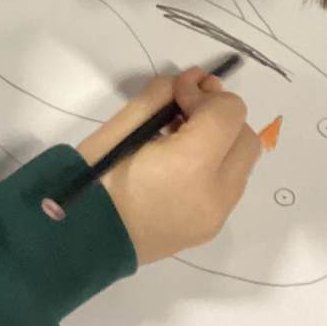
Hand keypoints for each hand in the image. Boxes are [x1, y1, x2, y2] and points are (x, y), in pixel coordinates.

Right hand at [78, 68, 260, 264]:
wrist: (81, 242)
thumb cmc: (93, 182)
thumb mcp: (118, 129)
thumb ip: (158, 98)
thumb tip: (189, 83)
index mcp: (189, 166)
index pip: (227, 113)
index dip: (204, 93)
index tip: (177, 90)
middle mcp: (214, 194)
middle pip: (245, 136)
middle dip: (220, 115)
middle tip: (186, 106)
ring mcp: (216, 216)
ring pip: (243, 162)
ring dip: (221, 140)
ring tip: (182, 134)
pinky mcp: (210, 228)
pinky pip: (229, 185)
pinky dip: (215, 164)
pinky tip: (182, 162)